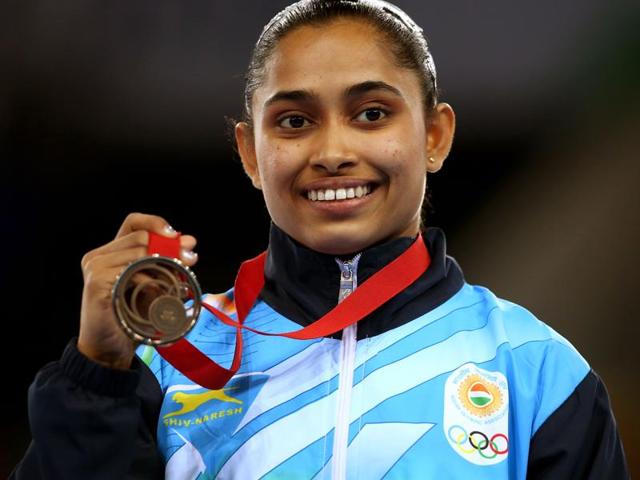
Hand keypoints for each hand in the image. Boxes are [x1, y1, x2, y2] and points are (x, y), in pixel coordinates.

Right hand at [77, 213, 197, 368]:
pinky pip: (131, 272)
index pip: (134, 222)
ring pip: (139, 252)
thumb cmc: (132, 316)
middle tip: (190, 260)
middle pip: (141, 237)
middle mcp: (98, 255)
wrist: (110, 348)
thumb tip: (190, 242)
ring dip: (164, 264)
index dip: (156, 223)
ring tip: (177, 280)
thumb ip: (168, 263)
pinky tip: (158, 291)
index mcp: (110, 252)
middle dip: (171, 247)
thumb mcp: (154, 284)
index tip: (177, 235)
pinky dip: (149, 280)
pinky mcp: (96, 283)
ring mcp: (95, 268)